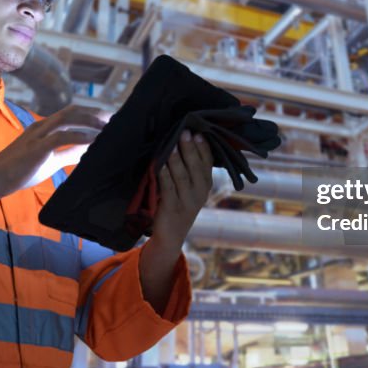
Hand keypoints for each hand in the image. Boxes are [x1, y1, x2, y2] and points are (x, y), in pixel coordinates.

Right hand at [0, 104, 105, 198]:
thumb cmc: (20, 170)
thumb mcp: (51, 160)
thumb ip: (69, 153)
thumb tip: (89, 149)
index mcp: (44, 128)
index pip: (72, 114)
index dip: (91, 114)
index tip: (110, 118)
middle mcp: (42, 126)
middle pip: (73, 111)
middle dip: (95, 113)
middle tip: (115, 118)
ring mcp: (38, 135)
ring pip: (67, 119)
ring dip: (90, 121)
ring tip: (108, 127)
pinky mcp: (36, 147)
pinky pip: (60, 137)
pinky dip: (79, 136)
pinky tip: (93, 140)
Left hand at [151, 131, 213, 250]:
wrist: (171, 235)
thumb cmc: (179, 203)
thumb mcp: (191, 187)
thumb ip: (191, 169)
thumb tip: (186, 140)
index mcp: (206, 184)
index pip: (207, 162)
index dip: (203, 147)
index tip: (197, 132)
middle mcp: (200, 192)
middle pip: (196, 167)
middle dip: (190, 149)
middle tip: (184, 132)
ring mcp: (187, 202)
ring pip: (182, 177)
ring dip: (176, 160)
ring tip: (171, 145)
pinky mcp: (172, 208)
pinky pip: (168, 189)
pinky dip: (164, 176)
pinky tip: (160, 165)